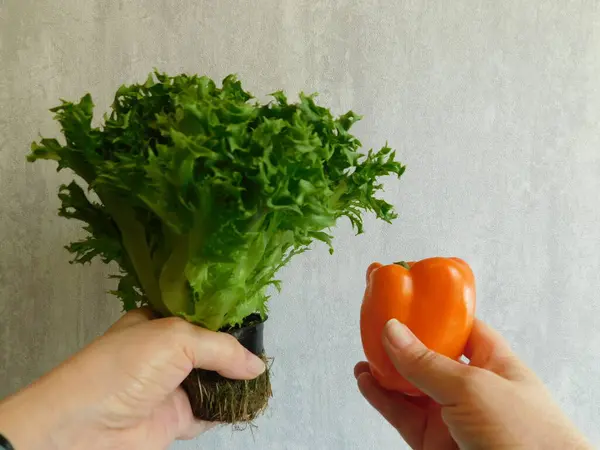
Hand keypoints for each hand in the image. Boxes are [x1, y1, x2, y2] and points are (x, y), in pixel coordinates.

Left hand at [0, 308, 265, 449]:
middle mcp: (167, 353)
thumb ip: (221, 349)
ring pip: (215, 381)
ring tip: (262, 379)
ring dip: (235, 383)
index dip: (228, 320)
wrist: (85, 428)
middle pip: (212, 350)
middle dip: (236, 353)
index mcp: (160, 323)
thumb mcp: (175, 339)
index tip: (256, 324)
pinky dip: (228, 410)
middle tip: (263, 353)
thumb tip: (255, 365)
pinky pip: (211, 413)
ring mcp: (172, 386)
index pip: (203, 316)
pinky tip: (246, 403)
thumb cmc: (119, 370)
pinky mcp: (176, 418)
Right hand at [355, 318, 591, 449]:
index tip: (405, 298)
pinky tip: (366, 381)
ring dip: (384, 370)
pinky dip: (380, 397)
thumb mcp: (475, 387)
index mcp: (492, 363)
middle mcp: (470, 387)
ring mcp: (450, 415)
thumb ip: (428, 362)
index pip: (459, 328)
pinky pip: (400, 414)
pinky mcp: (432, 441)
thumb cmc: (529, 439)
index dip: (433, 313)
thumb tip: (393, 331)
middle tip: (374, 323)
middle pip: (428, 356)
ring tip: (363, 352)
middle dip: (401, 342)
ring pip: (409, 387)